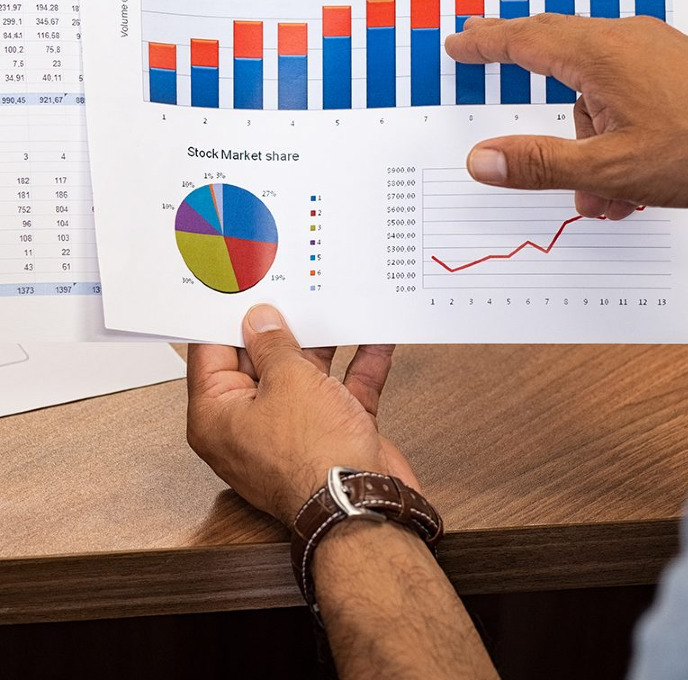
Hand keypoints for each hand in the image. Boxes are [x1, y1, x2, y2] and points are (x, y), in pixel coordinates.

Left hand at [187, 304, 417, 525]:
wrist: (364, 503)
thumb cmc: (313, 459)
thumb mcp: (287, 381)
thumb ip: (274, 345)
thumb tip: (260, 321)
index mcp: (219, 416)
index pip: (211, 354)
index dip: (225, 317)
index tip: (238, 285)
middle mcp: (252, 423)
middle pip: (260, 360)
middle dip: (281, 325)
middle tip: (290, 284)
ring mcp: (296, 428)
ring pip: (306, 372)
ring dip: (325, 341)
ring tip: (334, 301)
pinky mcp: (334, 432)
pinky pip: (345, 387)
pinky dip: (360, 363)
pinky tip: (376, 336)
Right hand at [444, 13, 687, 216]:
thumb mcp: (612, 168)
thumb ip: (541, 164)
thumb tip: (481, 160)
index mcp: (600, 53)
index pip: (524, 39)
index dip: (485, 41)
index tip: (458, 40)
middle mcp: (627, 40)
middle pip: (559, 55)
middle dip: (531, 82)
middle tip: (493, 70)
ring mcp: (658, 52)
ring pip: (599, 92)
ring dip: (590, 142)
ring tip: (606, 199)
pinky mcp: (682, 71)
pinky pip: (631, 97)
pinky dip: (620, 136)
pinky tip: (637, 185)